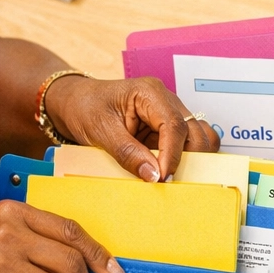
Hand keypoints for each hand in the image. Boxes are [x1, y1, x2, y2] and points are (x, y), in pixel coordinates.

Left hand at [46, 75, 219, 180]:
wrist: (75, 102)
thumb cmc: (85, 107)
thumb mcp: (100, 130)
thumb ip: (128, 153)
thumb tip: (153, 175)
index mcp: (150, 93)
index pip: (174, 125)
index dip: (173, 154)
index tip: (164, 176)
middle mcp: (166, 101)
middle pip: (195, 131)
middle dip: (188, 157)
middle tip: (167, 179)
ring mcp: (169, 115)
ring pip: (199, 138)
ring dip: (189, 159)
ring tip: (168, 174)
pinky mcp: (166, 130)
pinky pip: (186, 146)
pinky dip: (183, 160)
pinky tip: (167, 170)